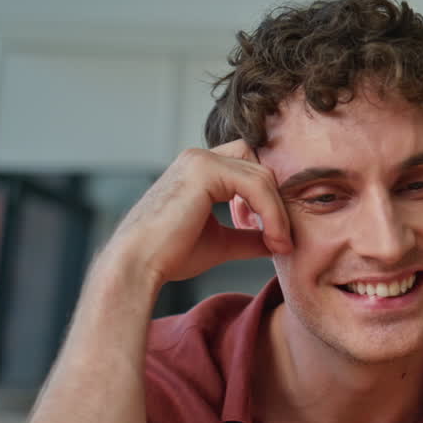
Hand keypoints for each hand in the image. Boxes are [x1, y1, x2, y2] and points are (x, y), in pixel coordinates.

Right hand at [105, 140, 291, 286]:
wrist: (139, 264)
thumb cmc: (171, 255)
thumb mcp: (222, 242)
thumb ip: (250, 236)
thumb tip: (280, 241)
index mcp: (201, 170)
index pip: (252, 169)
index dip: (270, 199)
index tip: (276, 234)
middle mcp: (199, 158)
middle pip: (261, 169)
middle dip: (278, 203)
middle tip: (283, 239)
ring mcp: (200, 160)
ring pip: (263, 177)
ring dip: (279, 214)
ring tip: (280, 244)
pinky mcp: (204, 171)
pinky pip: (256, 187)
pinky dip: (272, 213)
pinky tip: (273, 239)